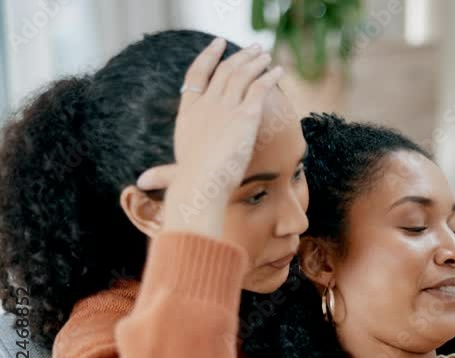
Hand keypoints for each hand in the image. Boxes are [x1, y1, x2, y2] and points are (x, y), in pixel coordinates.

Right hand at [136, 38, 284, 234]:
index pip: (196, 74)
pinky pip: (259, 88)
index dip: (208, 56)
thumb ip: (163, 172)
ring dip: (256, 62)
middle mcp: (206, 104)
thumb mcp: (173, 171)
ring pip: (242, 75)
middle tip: (254, 48)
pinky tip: (279, 71)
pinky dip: (270, 77)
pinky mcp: (245, 115)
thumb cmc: (188, 183)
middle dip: (240, 56)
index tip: (218, 43)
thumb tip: (142, 182)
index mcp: (188, 112)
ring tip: (266, 55)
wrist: (201, 183)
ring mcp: (225, 108)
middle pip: (224, 70)